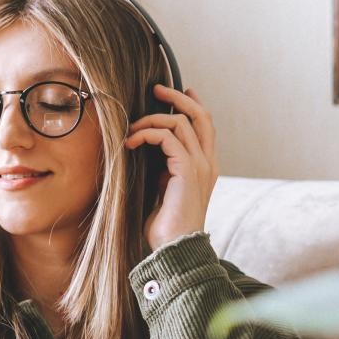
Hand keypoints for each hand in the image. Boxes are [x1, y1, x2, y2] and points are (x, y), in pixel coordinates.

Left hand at [125, 84, 218, 249]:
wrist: (176, 248)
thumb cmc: (166, 225)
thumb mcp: (165, 189)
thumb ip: (164, 169)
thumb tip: (149, 151)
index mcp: (205, 166)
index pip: (205, 126)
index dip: (192, 104)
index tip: (175, 91)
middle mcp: (208, 162)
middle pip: (200, 115)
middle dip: (178, 97)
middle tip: (156, 89)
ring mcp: (200, 165)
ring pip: (181, 122)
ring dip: (151, 120)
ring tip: (131, 131)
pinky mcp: (187, 170)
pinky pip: (167, 137)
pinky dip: (146, 133)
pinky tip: (131, 143)